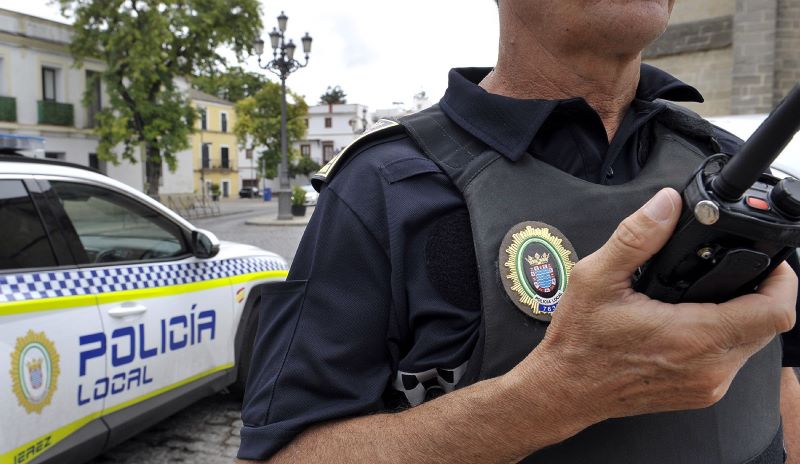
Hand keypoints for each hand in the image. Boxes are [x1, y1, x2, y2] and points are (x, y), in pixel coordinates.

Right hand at [510, 188, 797, 424]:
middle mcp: (709, 368)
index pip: (774, 312)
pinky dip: (726, 335)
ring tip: (709, 292)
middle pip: (769, 326)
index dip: (783, 280)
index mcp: (691, 337)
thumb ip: (636, 236)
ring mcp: (708, 386)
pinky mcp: (702, 394)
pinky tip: (695, 319)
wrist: (567, 389)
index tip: (768, 261)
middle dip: (760, 292)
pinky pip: (733, 359)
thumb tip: (666, 204)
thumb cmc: (580, 341)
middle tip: (732, 269)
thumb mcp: (596, 277)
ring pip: (754, 343)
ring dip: (744, 314)